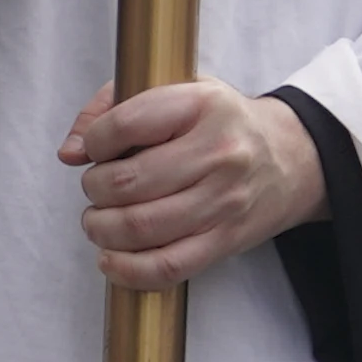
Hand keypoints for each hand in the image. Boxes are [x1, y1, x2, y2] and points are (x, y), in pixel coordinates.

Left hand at [61, 79, 323, 287]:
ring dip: (102, 229)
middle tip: (96, 188)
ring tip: (99, 220)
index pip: (126, 124)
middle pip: (128, 182)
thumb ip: (113, 107)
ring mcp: (224, 201)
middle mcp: (217, 152)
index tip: (93, 149)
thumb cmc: (220, 123)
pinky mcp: (225, 240)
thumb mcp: (177, 91)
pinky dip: (127, 270)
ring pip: (142, 227)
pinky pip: (167, 267)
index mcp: (202, 105)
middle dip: (95, 189)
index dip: (94, 141)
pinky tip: (110, 258)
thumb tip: (71, 152)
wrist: (291, 158)